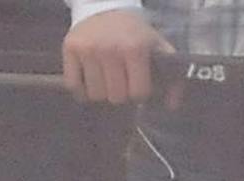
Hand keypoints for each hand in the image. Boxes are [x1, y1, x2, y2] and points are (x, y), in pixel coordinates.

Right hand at [62, 8, 177, 103]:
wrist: (104, 6)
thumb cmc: (136, 33)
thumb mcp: (159, 48)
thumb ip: (173, 77)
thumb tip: (171, 106)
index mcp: (134, 50)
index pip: (138, 94)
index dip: (141, 93)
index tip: (139, 84)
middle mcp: (109, 49)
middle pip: (117, 97)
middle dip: (122, 94)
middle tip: (122, 81)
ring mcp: (87, 49)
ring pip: (96, 95)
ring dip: (103, 92)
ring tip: (107, 80)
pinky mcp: (69, 48)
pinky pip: (73, 85)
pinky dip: (82, 89)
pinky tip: (90, 81)